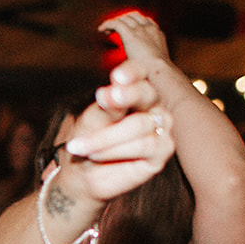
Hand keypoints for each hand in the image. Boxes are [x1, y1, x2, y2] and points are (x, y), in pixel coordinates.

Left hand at [56, 61, 173, 205]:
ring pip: (140, 124)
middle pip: (146, 93)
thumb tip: (110, 92)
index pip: (139, 72)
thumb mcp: (94, 117)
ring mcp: (161, 127)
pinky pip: (144, 145)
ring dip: (106, 137)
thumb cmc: (88, 138)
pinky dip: (116, 150)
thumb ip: (108, 105)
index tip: (116, 77)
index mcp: (136, 88)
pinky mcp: (163, 150)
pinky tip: (96, 154)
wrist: (82, 171)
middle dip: (125, 96)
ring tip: (81, 147)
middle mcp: (153, 104)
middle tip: (103, 98)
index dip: (130, 72)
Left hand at [99, 10, 169, 74]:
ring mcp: (140, 30)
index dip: (133, 23)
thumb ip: (150, 59)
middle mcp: (149, 28)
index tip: (126, 29)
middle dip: (122, 20)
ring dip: (114, 23)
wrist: (159, 71)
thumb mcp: (157, 62)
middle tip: (113, 29)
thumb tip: (143, 64)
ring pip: (124, 19)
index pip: (145, 21)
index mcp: (156, 34)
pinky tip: (101, 30)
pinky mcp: (130, 35)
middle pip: (133, 16)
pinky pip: (116, 24)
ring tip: (105, 31)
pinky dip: (108, 24)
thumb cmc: (157, 72)